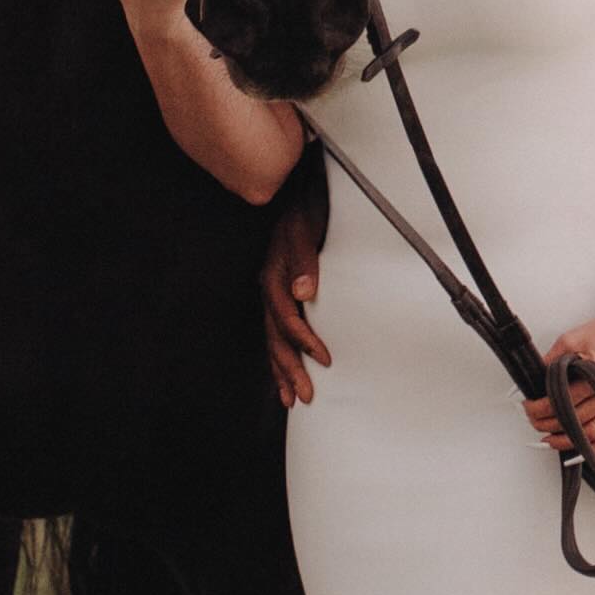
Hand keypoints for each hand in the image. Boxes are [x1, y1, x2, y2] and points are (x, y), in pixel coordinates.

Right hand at [262, 201, 332, 410]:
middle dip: (289, 370)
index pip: (288, 319)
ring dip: (281, 371)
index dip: (305, 341)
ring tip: (290, 399)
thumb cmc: (302, 212)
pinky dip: (278, 356)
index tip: (325, 360)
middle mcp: (269, 289)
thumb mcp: (304, 230)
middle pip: (275, 339)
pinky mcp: (277, 294)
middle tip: (304, 398)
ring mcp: (271, 293)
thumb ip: (305, 261)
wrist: (293, 195)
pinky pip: (274, 333)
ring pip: (272, 341)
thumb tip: (304, 291)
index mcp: (274, 277)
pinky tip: (283, 374)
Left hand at [527, 316, 594, 467]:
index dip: (540, 408)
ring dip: (566, 440)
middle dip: (547, 424)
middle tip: (533, 420)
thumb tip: (534, 380)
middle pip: (574, 421)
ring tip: (549, 437)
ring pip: (590, 434)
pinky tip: (576, 444)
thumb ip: (551, 361)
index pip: (562, 402)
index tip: (529, 406)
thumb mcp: (570, 340)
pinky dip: (592, 445)